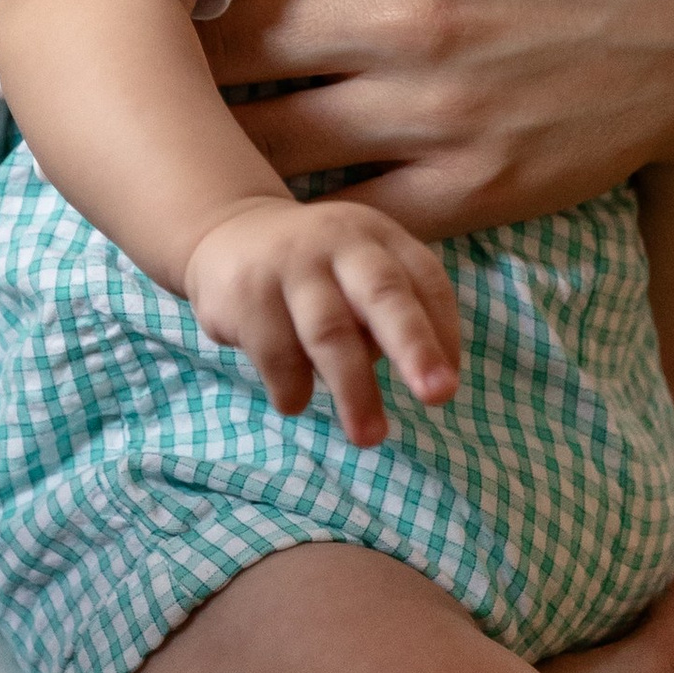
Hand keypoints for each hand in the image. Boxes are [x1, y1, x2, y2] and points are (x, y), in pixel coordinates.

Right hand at [185, 194, 461, 444]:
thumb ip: (396, 311)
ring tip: (369, 437)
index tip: (447, 387)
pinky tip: (296, 400)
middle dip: (414, 347)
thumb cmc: (316, 272)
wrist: (226, 235)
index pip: (426, 282)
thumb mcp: (359, 270)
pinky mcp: (247, 293)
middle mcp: (339, 242)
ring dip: (354, 391)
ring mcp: (290, 265)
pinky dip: (293, 390)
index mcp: (379, 238)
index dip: (443, 334)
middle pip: (383, 294)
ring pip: (329, 332)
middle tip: (438, 396)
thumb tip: (430, 380)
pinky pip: (278, 355)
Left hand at [203, 0, 673, 240]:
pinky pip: (340, 208)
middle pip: (223, 46)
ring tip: (178, 128)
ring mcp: (426, 109)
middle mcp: (393, 14)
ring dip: (216, 134)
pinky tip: (267, 189)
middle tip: (136, 59)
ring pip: (262, 136)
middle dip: (173, 53)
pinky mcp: (463, 189)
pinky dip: (295, 204)